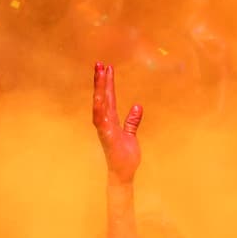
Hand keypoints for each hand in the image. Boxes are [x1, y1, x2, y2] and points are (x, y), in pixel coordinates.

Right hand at [92, 63, 142, 183]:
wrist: (123, 174)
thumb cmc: (125, 157)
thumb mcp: (131, 135)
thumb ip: (132, 121)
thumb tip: (137, 106)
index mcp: (111, 121)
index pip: (109, 98)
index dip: (108, 83)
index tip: (107, 67)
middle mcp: (105, 123)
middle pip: (102, 98)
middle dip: (100, 81)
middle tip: (100, 63)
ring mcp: (105, 129)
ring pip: (100, 105)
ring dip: (99, 89)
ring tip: (100, 74)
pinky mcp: (107, 137)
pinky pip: (101, 120)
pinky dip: (99, 108)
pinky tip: (100, 97)